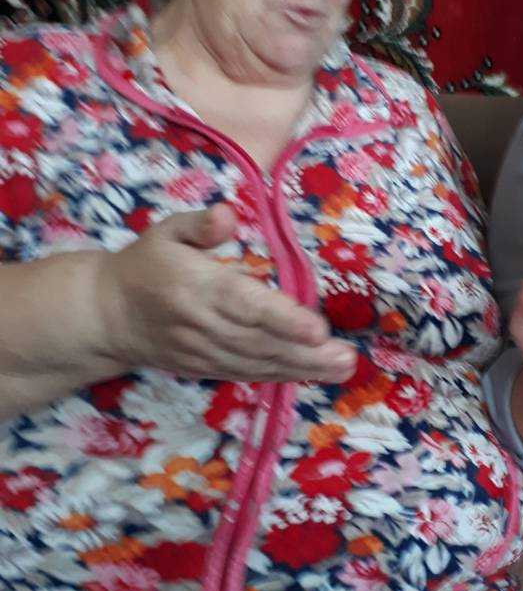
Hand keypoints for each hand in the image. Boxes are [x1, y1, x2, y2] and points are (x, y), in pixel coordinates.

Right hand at [97, 203, 357, 382]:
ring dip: (303, 369)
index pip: (243, 305)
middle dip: (306, 352)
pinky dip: (282, 376)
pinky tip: (315, 374)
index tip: (317, 328)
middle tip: (348, 356)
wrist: (106, 315)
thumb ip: (199, 224)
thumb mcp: (166, 231)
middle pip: (259, 342)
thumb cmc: (146, 264)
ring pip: (257, 364)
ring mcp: (202, 352)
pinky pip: (247, 374)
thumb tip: (228, 214)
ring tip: (344, 366)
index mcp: (194, 287)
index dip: (282, 319)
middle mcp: (200, 325)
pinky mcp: (204, 369)